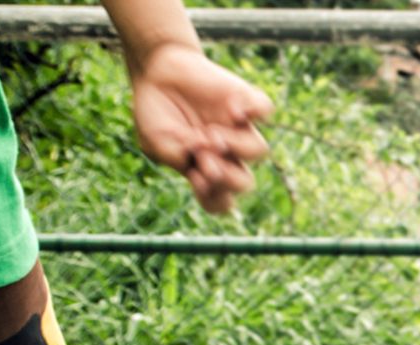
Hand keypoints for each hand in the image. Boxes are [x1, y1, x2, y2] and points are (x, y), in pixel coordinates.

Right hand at [129, 43, 274, 213]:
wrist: (158, 70)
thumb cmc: (156, 112)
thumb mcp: (154, 141)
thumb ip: (174, 156)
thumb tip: (202, 158)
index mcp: (206, 171)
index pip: (222, 200)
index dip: (214, 199)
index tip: (197, 180)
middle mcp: (227, 153)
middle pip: (245, 182)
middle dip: (227, 177)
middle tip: (204, 158)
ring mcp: (238, 127)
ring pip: (258, 150)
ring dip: (235, 147)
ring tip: (211, 134)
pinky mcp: (244, 100)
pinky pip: (265, 110)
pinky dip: (254, 110)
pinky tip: (232, 109)